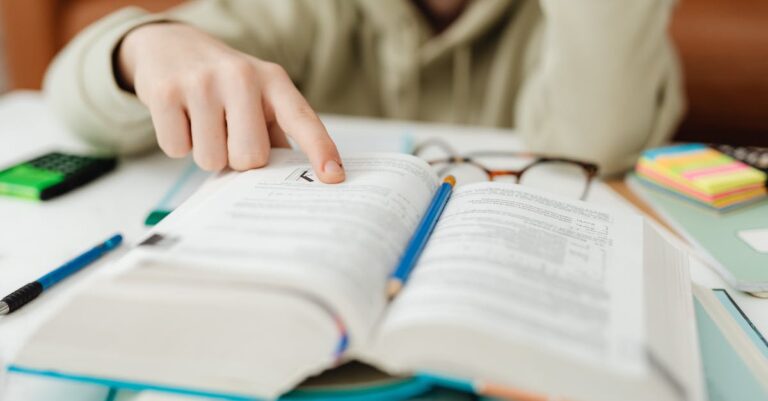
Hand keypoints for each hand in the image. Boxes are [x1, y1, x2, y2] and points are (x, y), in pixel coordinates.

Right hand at [117, 23, 344, 182]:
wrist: (170, 45)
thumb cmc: (224, 83)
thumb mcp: (258, 97)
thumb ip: (276, 134)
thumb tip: (291, 180)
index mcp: (273, 81)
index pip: (302, 119)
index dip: (320, 149)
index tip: (334, 176)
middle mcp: (241, 76)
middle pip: (250, 157)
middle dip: (238, 159)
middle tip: (229, 135)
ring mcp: (201, 82)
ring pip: (211, 160)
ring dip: (206, 152)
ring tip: (203, 123)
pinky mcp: (165, 92)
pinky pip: (177, 150)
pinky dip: (178, 143)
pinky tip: (181, 117)